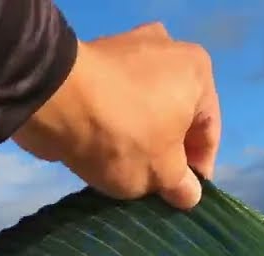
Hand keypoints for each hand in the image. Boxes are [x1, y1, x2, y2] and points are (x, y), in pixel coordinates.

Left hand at [12, 22, 220, 209]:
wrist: (54, 101)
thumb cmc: (123, 134)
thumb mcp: (162, 172)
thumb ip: (182, 185)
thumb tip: (190, 194)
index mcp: (197, 70)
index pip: (208, 130)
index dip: (199, 169)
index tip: (182, 197)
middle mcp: (168, 50)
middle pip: (176, 115)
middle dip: (167, 151)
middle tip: (154, 186)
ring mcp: (128, 50)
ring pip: (145, 107)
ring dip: (140, 138)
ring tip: (127, 171)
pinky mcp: (93, 60)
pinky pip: (115, 100)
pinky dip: (114, 124)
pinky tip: (104, 150)